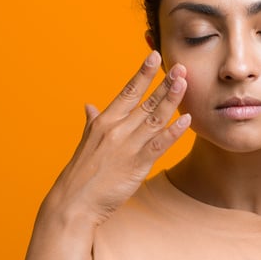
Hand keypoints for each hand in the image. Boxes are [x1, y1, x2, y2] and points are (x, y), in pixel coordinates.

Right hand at [45, 51, 189, 226]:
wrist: (74, 202)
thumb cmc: (81, 175)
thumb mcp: (85, 142)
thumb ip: (92, 122)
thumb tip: (89, 105)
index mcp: (103, 122)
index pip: (127, 92)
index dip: (142, 73)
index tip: (154, 56)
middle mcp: (116, 130)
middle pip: (145, 101)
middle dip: (164, 83)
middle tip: (181, 66)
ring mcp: (126, 146)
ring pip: (154, 118)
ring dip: (171, 100)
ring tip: (185, 83)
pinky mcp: (136, 165)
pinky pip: (158, 144)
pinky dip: (173, 131)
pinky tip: (186, 120)